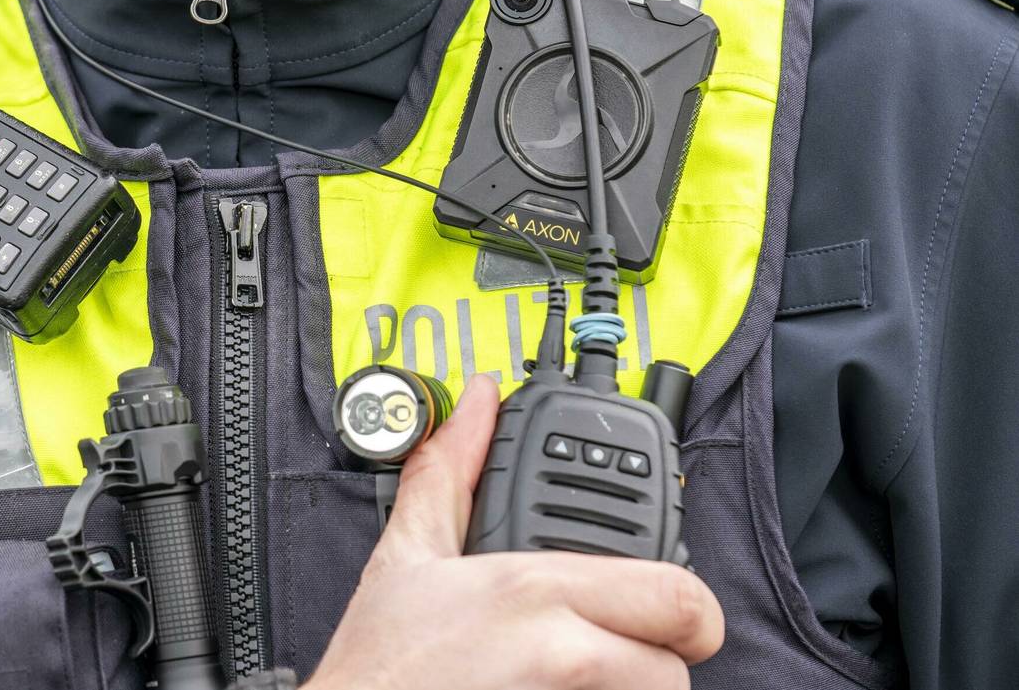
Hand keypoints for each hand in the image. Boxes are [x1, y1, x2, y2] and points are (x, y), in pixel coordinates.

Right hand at [303, 375, 723, 689]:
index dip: (681, 599)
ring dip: (626, 689)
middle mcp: (561, 649)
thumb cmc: (380, 664)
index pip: (678, 592)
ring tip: (566, 678)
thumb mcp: (407, 555)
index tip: (658, 605)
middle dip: (664, 654)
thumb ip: (451, 471)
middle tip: (624, 651)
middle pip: (682, 657)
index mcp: (533, 586)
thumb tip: (478, 402)